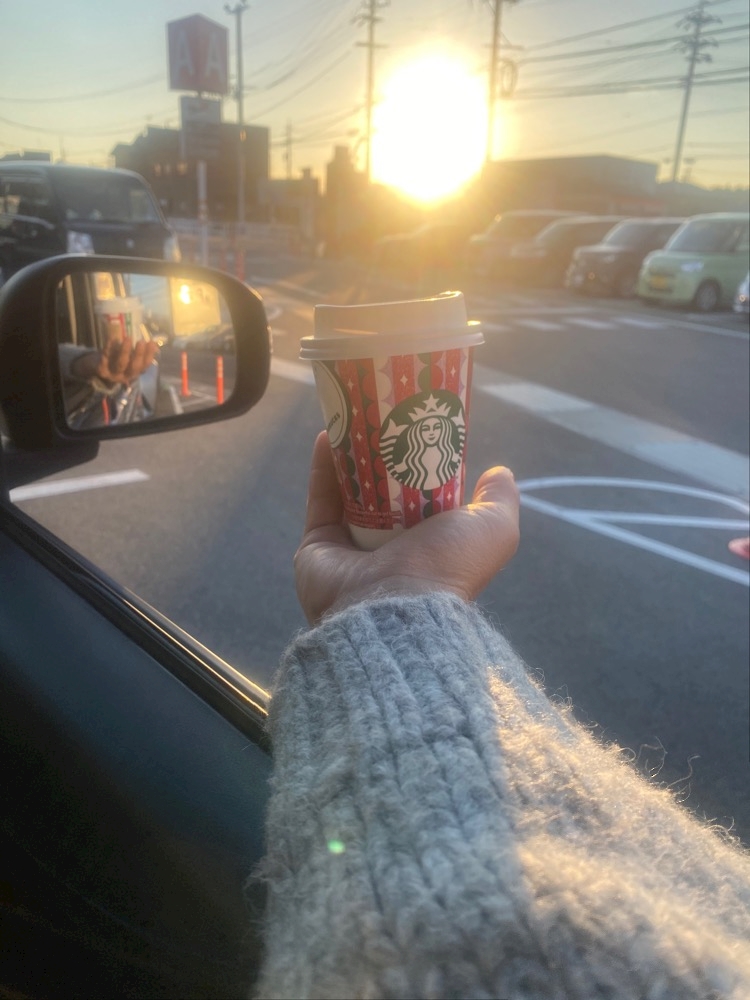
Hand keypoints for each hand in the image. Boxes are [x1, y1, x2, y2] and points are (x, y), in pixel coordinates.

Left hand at [72, 334, 157, 384]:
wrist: (96, 370)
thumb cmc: (117, 360)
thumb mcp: (130, 358)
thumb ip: (141, 352)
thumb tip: (155, 343)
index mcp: (134, 373)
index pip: (145, 365)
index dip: (149, 355)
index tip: (152, 343)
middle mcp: (125, 376)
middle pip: (134, 367)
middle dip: (139, 354)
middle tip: (141, 341)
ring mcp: (113, 374)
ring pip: (121, 364)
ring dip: (125, 351)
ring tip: (128, 338)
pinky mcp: (102, 370)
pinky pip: (106, 357)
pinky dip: (109, 347)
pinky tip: (112, 338)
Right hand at [295, 431, 519, 623]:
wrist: (393, 607)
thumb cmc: (447, 566)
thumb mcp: (493, 530)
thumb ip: (499, 501)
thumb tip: (499, 473)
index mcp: (430, 544)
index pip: (425, 497)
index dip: (425, 462)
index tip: (422, 429)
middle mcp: (390, 547)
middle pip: (384, 491)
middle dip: (384, 455)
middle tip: (384, 419)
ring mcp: (351, 546)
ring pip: (349, 490)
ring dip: (351, 454)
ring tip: (355, 417)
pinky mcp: (318, 545)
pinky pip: (320, 498)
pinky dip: (324, 466)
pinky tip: (329, 432)